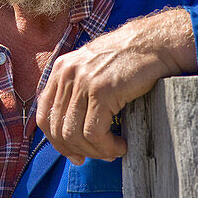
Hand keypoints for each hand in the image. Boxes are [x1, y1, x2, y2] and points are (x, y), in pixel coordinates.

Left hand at [36, 7, 196, 164]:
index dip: (56, 141)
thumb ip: (77, 90)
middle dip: (78, 149)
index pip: (44, 115)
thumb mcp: (92, 69)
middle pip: (58, 129)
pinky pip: (94, 133)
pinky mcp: (101, 91)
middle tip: (100, 154)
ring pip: (74, 135)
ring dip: (95, 150)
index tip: (75, 154)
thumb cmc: (129, 59)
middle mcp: (66, 74)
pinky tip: (121, 145)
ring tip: (113, 150)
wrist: (153, 43)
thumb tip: (71, 130)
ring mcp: (82, 82)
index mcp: (61, 69)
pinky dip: (107, 147)